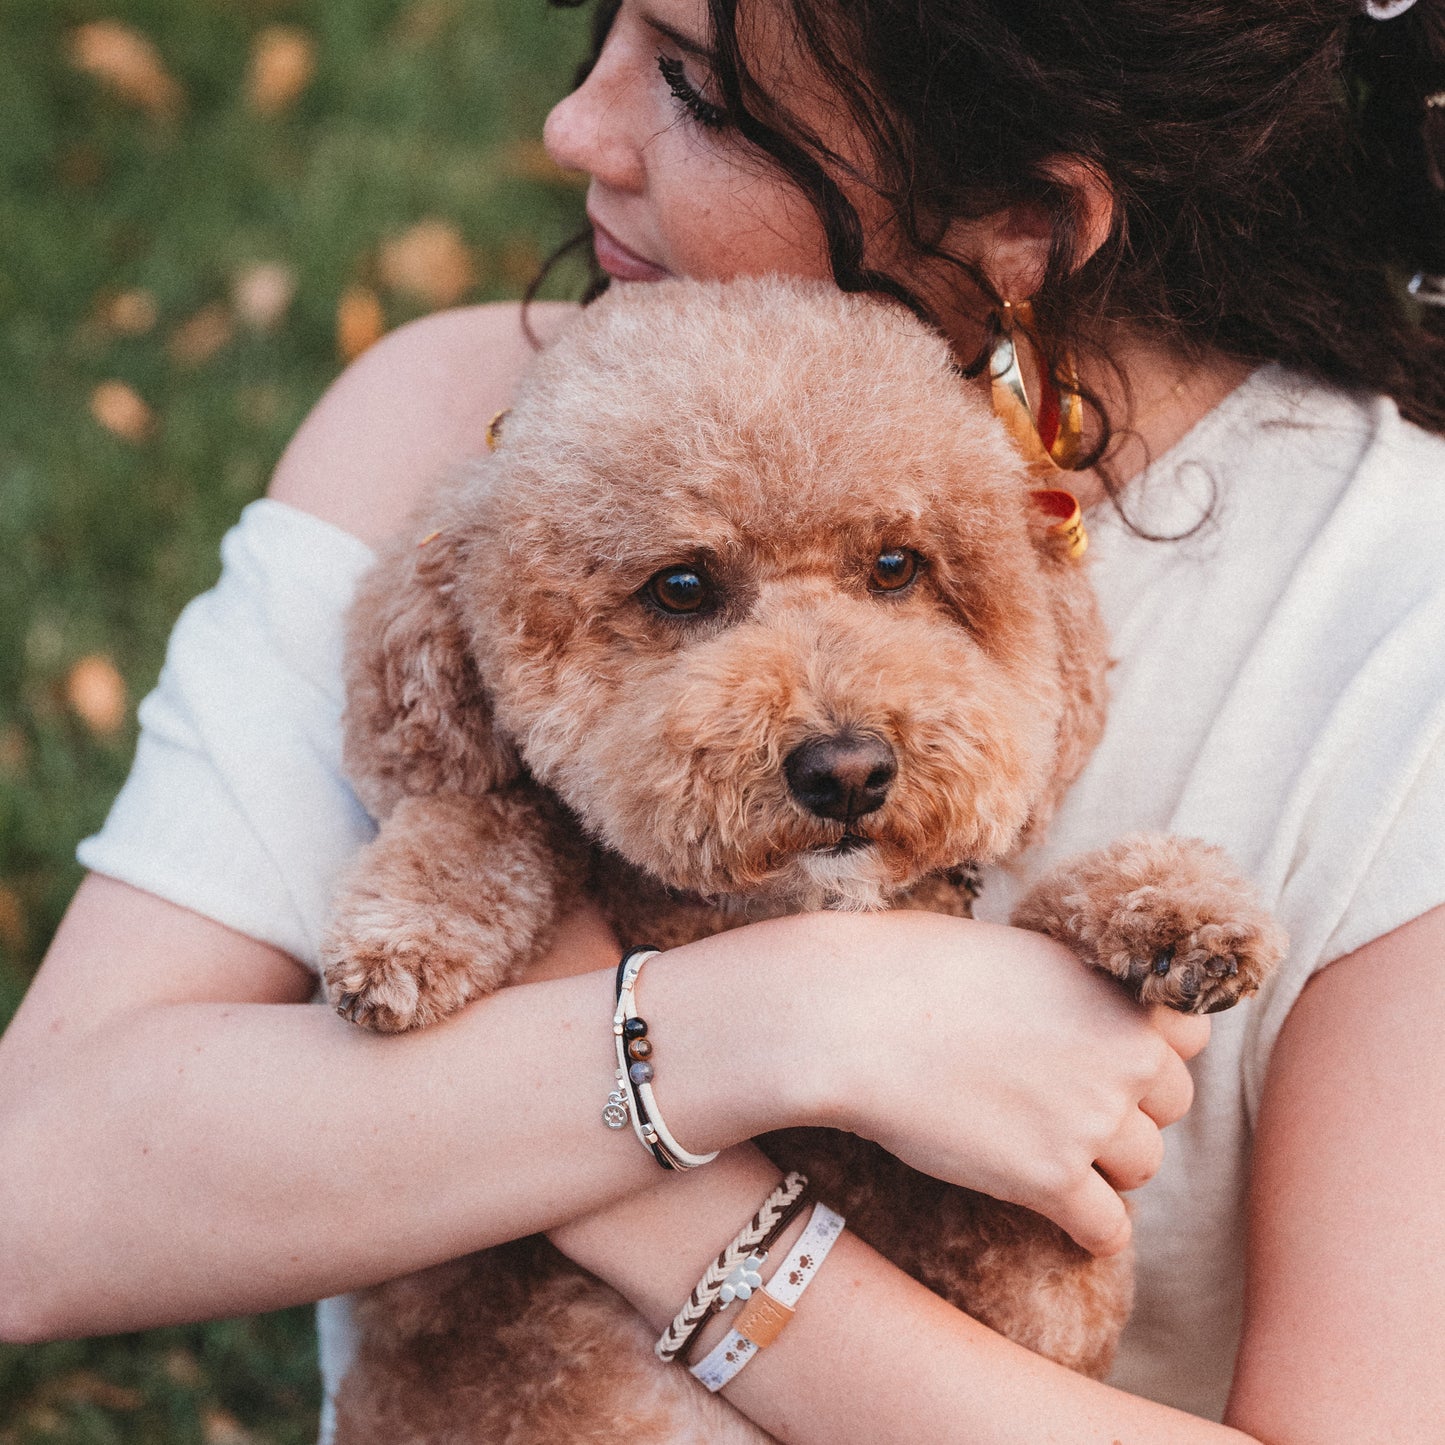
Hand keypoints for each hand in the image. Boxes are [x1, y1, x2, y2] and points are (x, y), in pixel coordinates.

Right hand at [797, 910, 1205, 1255]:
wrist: (855, 1017)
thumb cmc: (914, 967)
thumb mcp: (1018, 952)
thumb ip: (1069, 988)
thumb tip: (1074, 1011)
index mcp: (1118, 994)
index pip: (1189, 1036)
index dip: (1148, 1048)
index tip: (1109, 1057)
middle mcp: (1122, 1056)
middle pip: (1169, 1107)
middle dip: (1127, 1109)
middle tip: (1070, 1106)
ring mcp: (1089, 1121)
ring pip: (1142, 1168)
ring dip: (1107, 1166)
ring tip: (1057, 1155)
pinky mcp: (1049, 1180)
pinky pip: (1107, 1228)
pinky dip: (1092, 1230)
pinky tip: (1068, 1221)